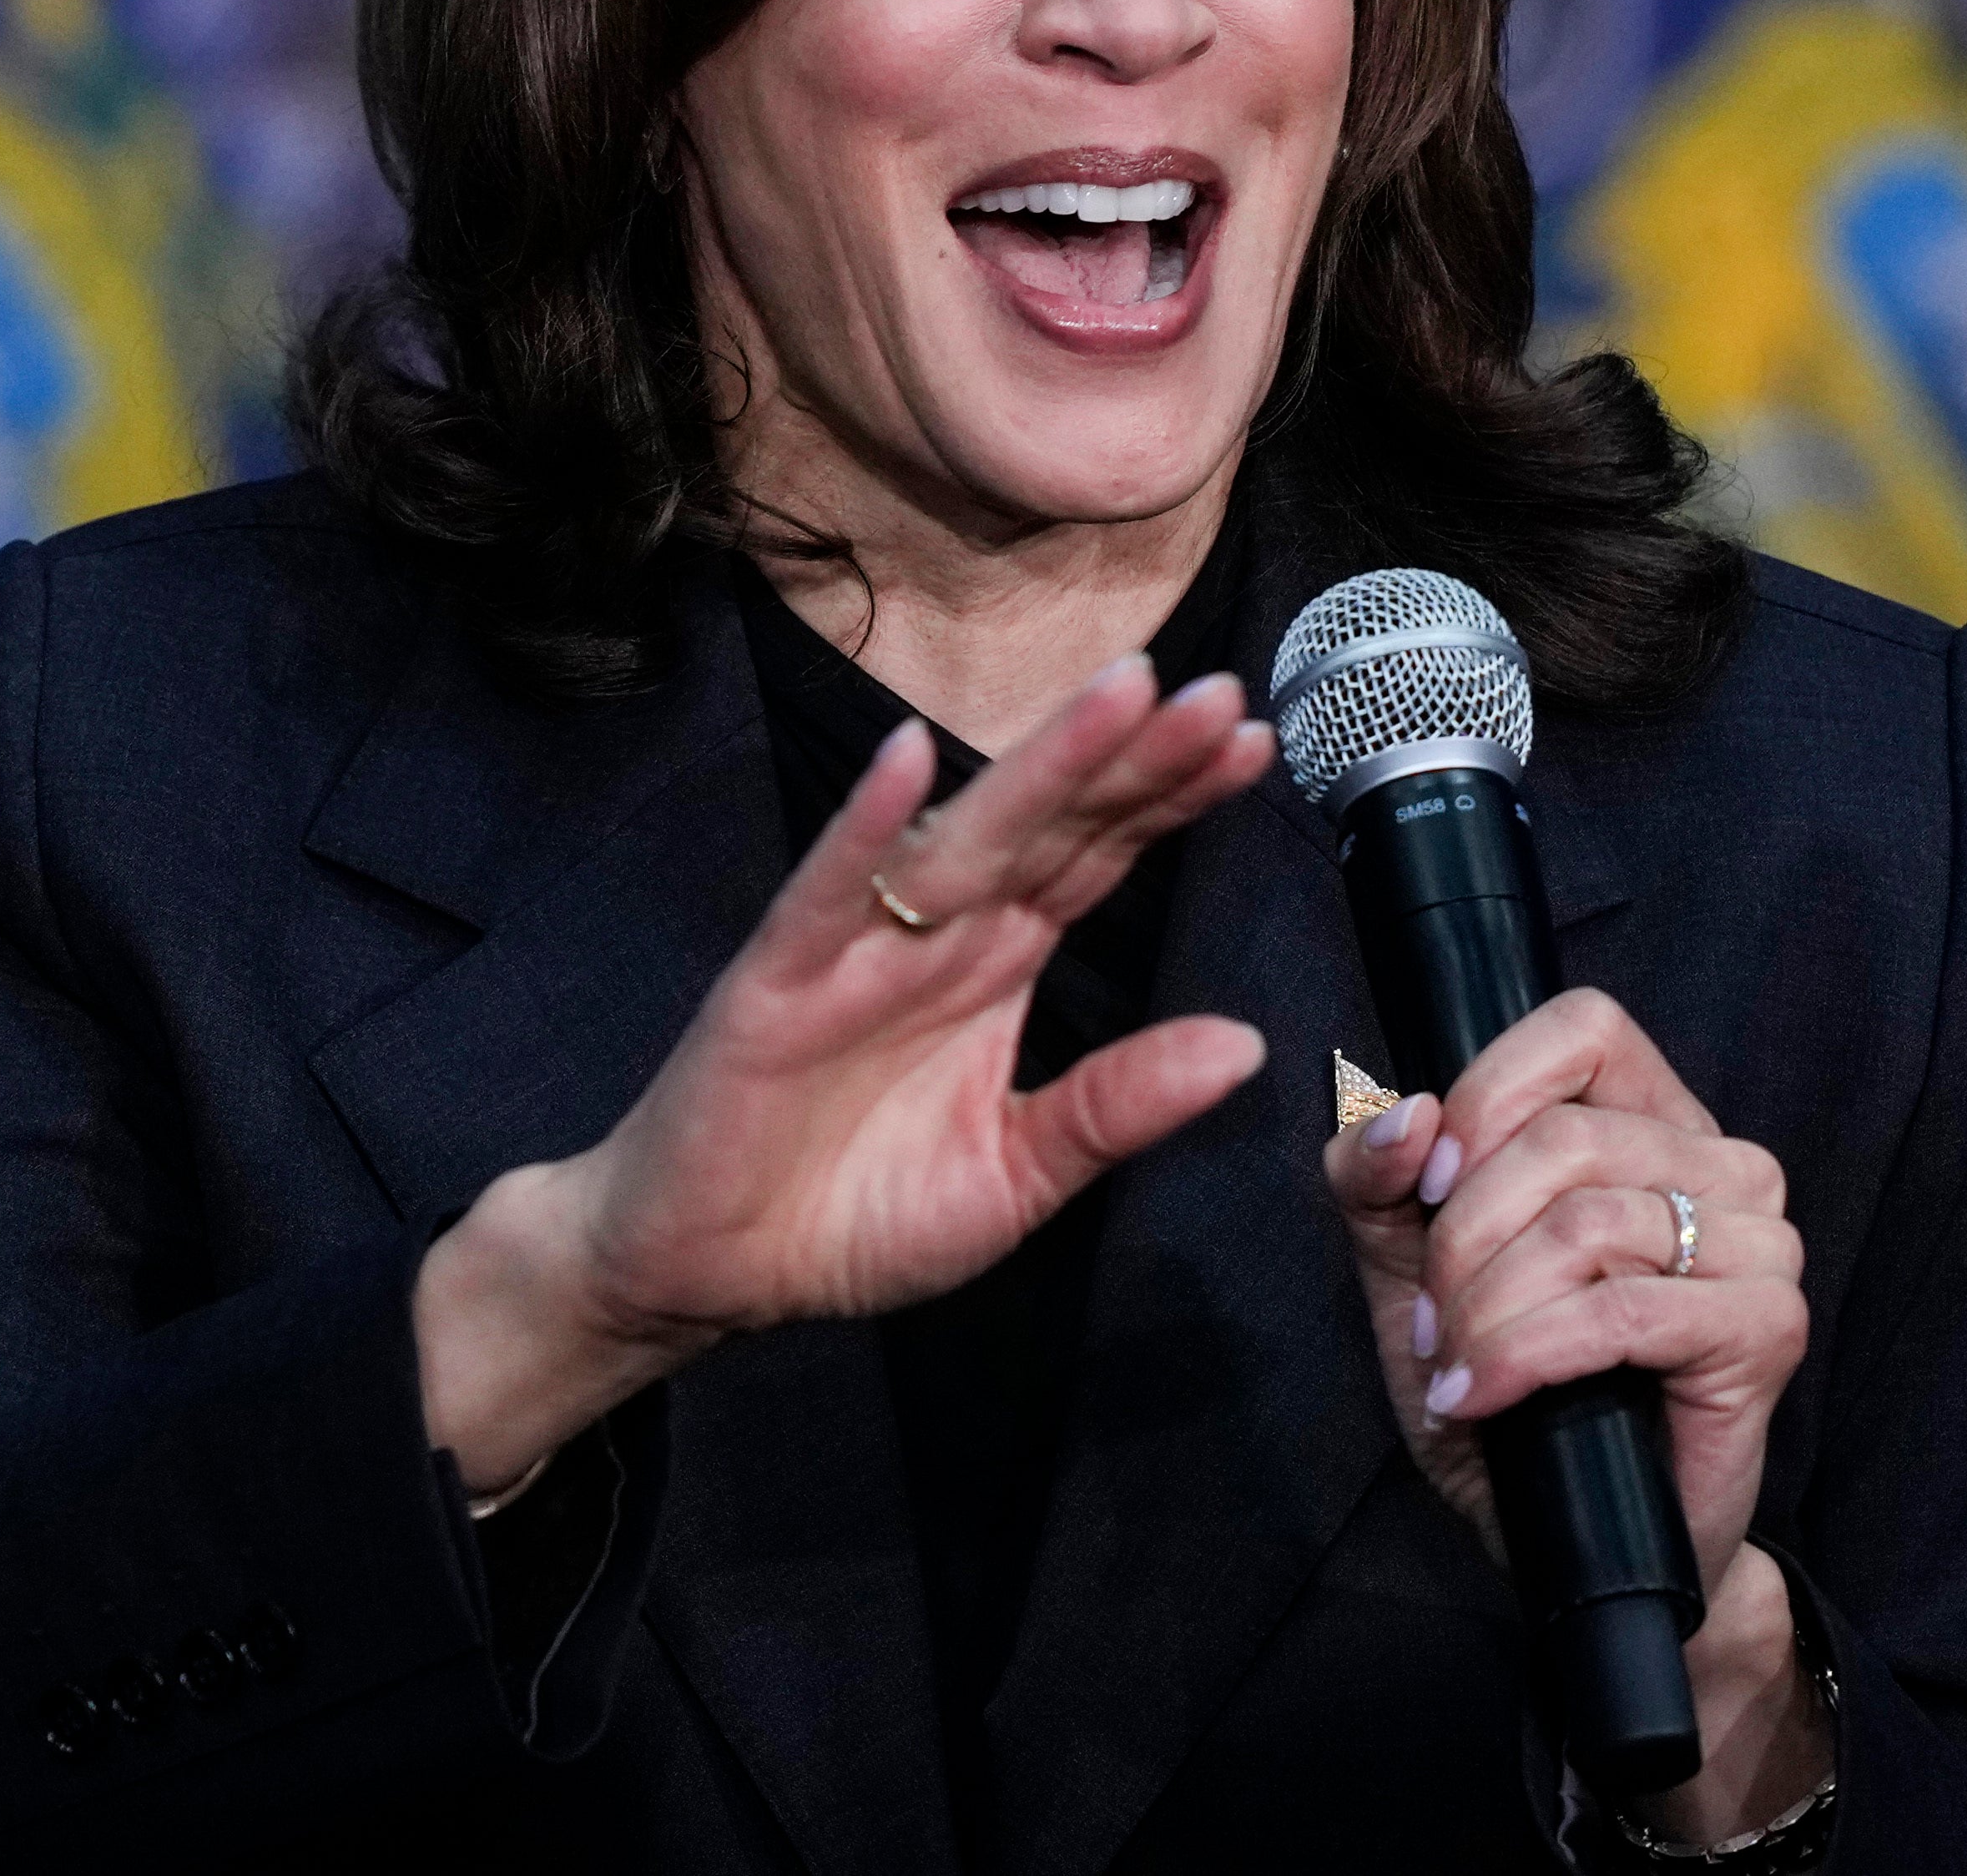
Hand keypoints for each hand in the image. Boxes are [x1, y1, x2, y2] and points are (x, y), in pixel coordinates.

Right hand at [416, 655, 1275, 1492]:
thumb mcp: (1017, 1173)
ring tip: (1122, 693)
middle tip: (1220, 695)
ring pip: (964, 837)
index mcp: (999, 964)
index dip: (1169, 797)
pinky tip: (908, 761)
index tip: (1254, 741)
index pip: (1099, 857)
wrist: (712, 1273)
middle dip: (1132, 757)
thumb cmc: (854, 1213)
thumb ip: (1116, 1106)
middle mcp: (940, 934)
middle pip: (1052, 825)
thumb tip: (1244, 1046)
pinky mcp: (776, 983)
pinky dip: (862, 828)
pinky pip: (825, 894)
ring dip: (1041, 764)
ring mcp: (857, 947)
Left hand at [1321, 986, 1827, 1841]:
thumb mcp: (1410, 1272)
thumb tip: (1397, 1112)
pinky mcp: (1767, 1327)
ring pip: (1589, 1224)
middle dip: (1463, 1238)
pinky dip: (1527, 1354)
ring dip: (1488, 1308)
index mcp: (1651, 1121)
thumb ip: (1378, 1183)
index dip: (1488, 1093)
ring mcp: (1761, 1244)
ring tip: (1455, 1368)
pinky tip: (1479, 1395)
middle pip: (1566, 1139)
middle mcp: (1724, 1165)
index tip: (1427, 1186)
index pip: (1583, 1029)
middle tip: (1429, 1321)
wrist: (1575, 1545)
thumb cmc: (1507, 1398)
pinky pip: (1625, 1310)